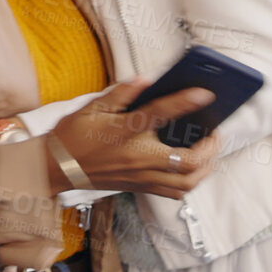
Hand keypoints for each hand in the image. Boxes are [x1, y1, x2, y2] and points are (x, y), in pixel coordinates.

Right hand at [48, 78, 222, 200]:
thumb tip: (147, 79)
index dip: (185, 102)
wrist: (56, 167)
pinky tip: (193, 168)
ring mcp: (141, 176)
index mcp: (124, 132)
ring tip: (209, 151)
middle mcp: (137, 157)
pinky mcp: (140, 187)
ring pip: (187, 181)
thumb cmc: (74, 136)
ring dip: (205, 167)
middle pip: (186, 160)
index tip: (205, 93)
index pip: (160, 114)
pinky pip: (176, 192)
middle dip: (210, 147)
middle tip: (214, 132)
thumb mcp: (93, 106)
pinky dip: (191, 181)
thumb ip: (122, 92)